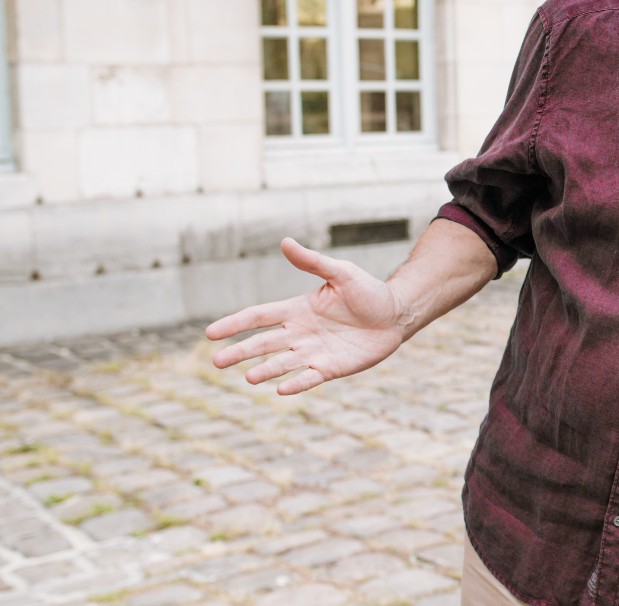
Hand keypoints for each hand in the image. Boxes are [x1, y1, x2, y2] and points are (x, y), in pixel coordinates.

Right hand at [206, 238, 409, 394]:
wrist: (397, 313)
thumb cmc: (368, 291)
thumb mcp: (341, 273)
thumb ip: (313, 261)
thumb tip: (285, 242)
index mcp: (297, 309)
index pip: (259, 317)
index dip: (235, 324)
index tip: (210, 332)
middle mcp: (300, 333)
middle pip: (263, 344)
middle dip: (240, 352)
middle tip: (217, 362)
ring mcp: (314, 352)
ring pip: (283, 363)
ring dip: (266, 370)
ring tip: (249, 377)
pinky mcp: (331, 368)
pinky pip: (309, 378)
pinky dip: (296, 384)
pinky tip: (281, 390)